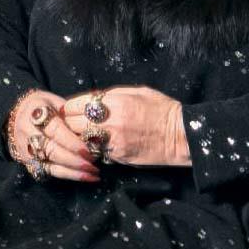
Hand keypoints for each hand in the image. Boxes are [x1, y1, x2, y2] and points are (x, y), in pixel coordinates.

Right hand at [8, 90, 99, 182]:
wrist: (18, 114)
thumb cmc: (43, 104)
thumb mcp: (55, 101)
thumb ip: (70, 115)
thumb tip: (91, 130)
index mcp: (36, 113)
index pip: (55, 131)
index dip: (72, 142)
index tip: (88, 150)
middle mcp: (28, 133)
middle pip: (52, 151)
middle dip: (74, 160)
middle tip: (93, 165)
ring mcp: (26, 150)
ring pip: (50, 166)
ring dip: (73, 172)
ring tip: (93, 175)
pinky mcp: (28, 163)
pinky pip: (48, 172)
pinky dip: (67, 175)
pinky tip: (83, 177)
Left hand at [62, 86, 190, 166]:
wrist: (179, 135)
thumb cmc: (161, 109)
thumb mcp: (137, 92)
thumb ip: (113, 94)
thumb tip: (93, 98)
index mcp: (115, 101)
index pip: (77, 104)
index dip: (70, 107)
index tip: (70, 109)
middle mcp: (110, 121)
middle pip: (74, 123)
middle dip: (71, 123)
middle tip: (72, 123)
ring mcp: (112, 140)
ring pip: (81, 140)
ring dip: (80, 137)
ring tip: (83, 135)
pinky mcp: (117, 156)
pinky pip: (96, 152)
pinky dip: (93, 149)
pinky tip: (98, 145)